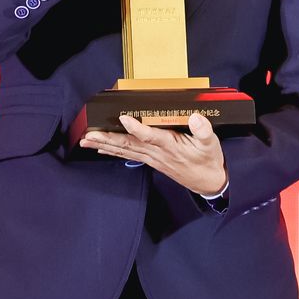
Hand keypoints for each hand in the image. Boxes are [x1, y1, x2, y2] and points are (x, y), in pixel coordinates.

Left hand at [79, 113, 226, 195]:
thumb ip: (204, 130)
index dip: (137, 128)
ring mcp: (153, 158)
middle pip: (129, 145)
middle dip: (108, 139)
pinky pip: (128, 156)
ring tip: (87, 140)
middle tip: (89, 134)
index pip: (151, 136)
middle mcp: (158, 153)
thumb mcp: (211, 144)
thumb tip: (196, 116)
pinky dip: (114, 152)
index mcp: (171, 146)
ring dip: (105, 145)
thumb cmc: (209, 160)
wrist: (209, 182)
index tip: (123, 118)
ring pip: (125, 151)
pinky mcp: (152, 161)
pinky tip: (101, 149)